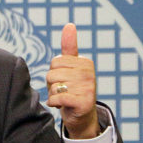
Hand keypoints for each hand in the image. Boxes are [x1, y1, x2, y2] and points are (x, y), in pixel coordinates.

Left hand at [46, 23, 99, 138]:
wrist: (81, 117)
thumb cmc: (73, 89)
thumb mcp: (71, 67)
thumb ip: (69, 47)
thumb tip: (70, 25)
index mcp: (86, 62)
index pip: (55, 62)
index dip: (54, 73)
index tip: (65, 80)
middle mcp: (89, 74)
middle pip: (52, 73)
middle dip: (52, 84)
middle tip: (63, 91)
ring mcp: (88, 88)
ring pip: (54, 86)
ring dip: (53, 95)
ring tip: (64, 98)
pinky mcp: (83, 102)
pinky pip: (57, 98)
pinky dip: (54, 103)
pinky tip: (61, 106)